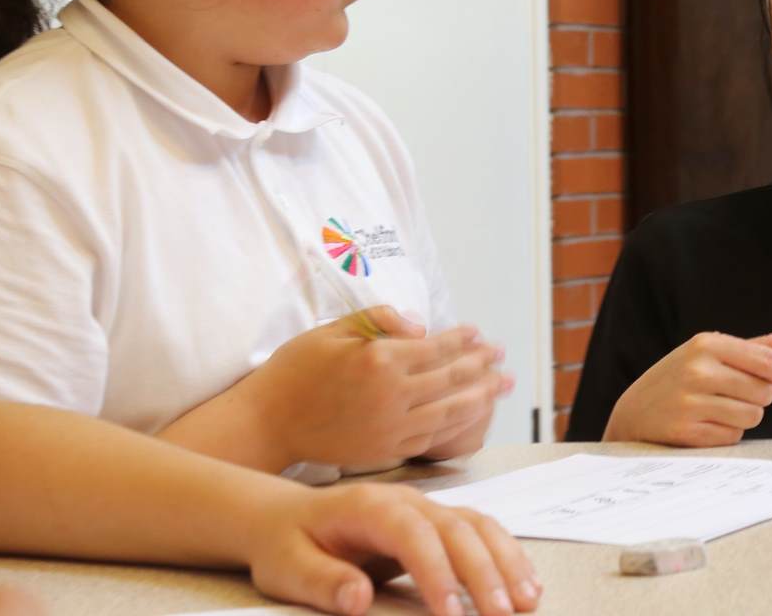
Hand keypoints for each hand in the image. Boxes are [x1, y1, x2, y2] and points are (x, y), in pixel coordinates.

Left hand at [245, 483, 538, 615]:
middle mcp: (406, 501)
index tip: (451, 615)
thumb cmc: (288, 544)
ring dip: (506, 562)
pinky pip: (481, 531)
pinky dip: (506, 555)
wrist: (286, 517)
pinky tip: (523, 583)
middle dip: (484, 573)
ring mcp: (426, 508)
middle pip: (457, 529)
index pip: (413, 535)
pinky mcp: (437, 523)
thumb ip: (322, 583)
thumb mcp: (288, 568)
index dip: (437, 573)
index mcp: (368, 507)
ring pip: (479, 526)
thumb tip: (357, 600)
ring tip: (527, 601)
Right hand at [248, 310, 510, 470]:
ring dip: (480, 397)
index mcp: (379, 359)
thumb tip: (421, 325)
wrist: (269, 421)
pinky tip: (470, 415)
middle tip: (502, 357)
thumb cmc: (296, 369)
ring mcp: (390, 427)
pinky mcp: (385, 451)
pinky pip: (432, 438)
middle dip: (481, 366)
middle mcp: (391, 395)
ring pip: (449, 412)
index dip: (462, 339)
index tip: (479, 333)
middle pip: (451, 379)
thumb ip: (378, 319)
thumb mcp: (332, 329)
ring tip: (501, 387)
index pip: (436, 347)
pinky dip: (456, 425)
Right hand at [603, 329, 771, 446]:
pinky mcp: (687, 431)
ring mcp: (690, 401)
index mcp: (707, 343)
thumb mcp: (717, 354)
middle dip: (758, 399)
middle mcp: (698, 369)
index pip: (769, 361)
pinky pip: (733, 437)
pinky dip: (726, 435)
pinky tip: (704, 426)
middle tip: (733, 397)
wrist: (633, 413)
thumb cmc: (684, 378)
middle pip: (763, 392)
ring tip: (717, 411)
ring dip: (743, 418)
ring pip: (752, 416)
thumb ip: (766, 347)